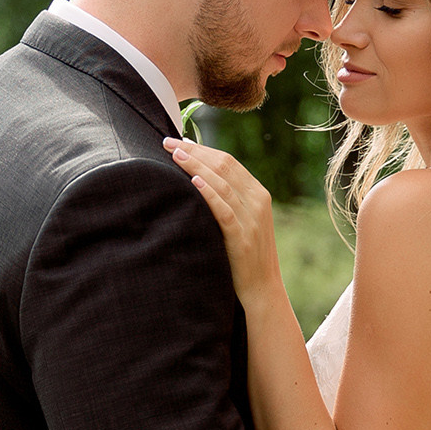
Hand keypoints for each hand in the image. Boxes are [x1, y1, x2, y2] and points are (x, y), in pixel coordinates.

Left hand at [166, 137, 286, 309]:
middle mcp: (257, 201)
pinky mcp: (243, 237)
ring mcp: (252, 218)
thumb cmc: (245, 254)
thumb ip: (228, 199)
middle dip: (194, 152)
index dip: (201, 149)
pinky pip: (224, 210)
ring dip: (196, 166)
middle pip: (224, 166)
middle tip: (168, 143)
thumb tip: (198, 177)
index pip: (228, 161)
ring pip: (222, 184)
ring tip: (175, 156)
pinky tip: (193, 182)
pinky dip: (209, 194)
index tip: (177, 142)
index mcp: (257, 193)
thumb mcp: (242, 220)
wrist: (262, 288)